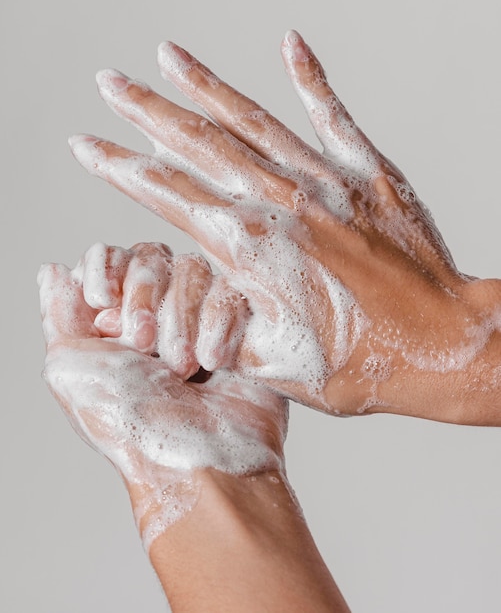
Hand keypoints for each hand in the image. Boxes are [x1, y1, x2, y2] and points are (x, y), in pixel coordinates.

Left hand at [38, 249, 286, 548]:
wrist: (199, 458)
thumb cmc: (133, 425)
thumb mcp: (70, 369)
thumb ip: (58, 313)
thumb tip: (52, 271)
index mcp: (114, 319)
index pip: (113, 256)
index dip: (110, 274)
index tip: (105, 307)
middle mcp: (157, 312)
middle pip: (153, 256)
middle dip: (146, 300)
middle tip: (144, 347)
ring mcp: (200, 315)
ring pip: (193, 269)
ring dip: (182, 320)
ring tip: (183, 368)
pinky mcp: (238, 322)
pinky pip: (231, 290)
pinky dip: (219, 324)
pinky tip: (216, 361)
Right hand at [68, 31, 500, 422]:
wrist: (443, 346)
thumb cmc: (363, 364)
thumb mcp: (273, 363)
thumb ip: (222, 326)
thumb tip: (192, 305)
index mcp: (251, 249)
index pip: (168, 196)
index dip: (121, 168)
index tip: (89, 145)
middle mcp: (283, 203)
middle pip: (199, 145)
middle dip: (146, 112)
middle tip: (110, 84)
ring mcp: (328, 182)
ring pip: (253, 121)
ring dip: (206, 87)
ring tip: (169, 57)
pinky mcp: (369, 175)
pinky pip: (333, 115)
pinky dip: (310, 78)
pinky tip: (290, 44)